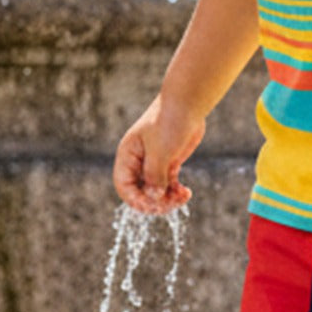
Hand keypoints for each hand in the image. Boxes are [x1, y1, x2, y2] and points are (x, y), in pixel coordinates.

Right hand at [113, 94, 206, 214]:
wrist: (188, 104)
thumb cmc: (169, 121)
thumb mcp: (160, 150)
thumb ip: (155, 175)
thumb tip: (153, 197)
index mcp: (128, 156)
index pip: (124, 186)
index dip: (136, 200)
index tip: (154, 206)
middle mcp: (138, 162)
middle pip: (140, 192)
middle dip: (155, 202)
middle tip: (172, 204)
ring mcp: (153, 164)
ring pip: (156, 192)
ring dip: (168, 199)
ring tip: (183, 196)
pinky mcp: (168, 165)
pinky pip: (168, 186)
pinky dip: (176, 192)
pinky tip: (186, 193)